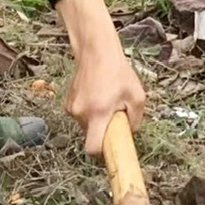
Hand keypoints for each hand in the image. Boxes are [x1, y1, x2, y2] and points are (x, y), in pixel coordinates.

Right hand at [51, 0, 148, 155]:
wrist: (96, 51)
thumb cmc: (118, 72)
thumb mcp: (137, 96)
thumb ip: (136, 119)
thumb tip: (130, 133)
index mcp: (98, 114)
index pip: (92, 148)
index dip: (100, 154)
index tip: (110, 150)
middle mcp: (81, 113)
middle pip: (91, 135)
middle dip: (103, 129)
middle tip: (114, 113)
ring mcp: (71, 107)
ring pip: (85, 124)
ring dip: (96, 118)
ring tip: (105, 99)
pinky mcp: (67, 101)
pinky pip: (80, 114)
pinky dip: (88, 110)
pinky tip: (96, 94)